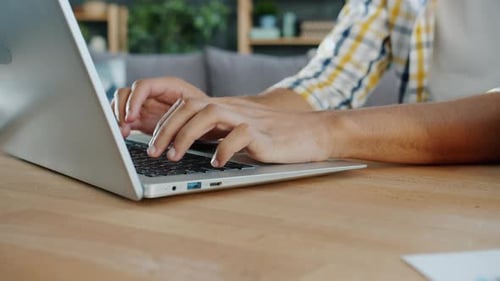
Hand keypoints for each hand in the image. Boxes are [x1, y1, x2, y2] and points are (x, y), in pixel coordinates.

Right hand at [111, 77, 206, 136]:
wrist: (209, 121)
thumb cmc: (207, 113)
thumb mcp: (198, 109)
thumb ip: (184, 111)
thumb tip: (173, 122)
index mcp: (166, 86)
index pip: (142, 86)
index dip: (134, 101)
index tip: (132, 117)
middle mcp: (153, 94)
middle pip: (126, 93)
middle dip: (120, 109)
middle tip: (124, 127)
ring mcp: (145, 106)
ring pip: (121, 105)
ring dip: (118, 118)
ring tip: (123, 133)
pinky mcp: (141, 119)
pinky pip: (124, 119)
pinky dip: (120, 126)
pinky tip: (124, 136)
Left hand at [147, 97, 332, 166]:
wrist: (312, 133)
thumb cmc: (275, 137)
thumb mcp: (240, 132)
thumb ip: (217, 134)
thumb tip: (185, 149)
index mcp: (224, 109)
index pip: (185, 105)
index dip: (163, 122)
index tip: (150, 144)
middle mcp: (232, 109)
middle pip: (190, 106)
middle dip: (166, 129)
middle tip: (154, 153)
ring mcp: (248, 120)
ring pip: (209, 114)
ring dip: (186, 135)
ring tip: (175, 157)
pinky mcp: (264, 134)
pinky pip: (239, 135)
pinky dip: (223, 149)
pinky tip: (217, 163)